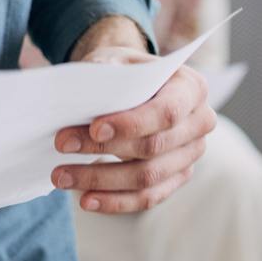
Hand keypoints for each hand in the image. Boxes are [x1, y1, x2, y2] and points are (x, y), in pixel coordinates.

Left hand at [52, 42, 214, 213]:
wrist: (133, 85)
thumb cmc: (124, 71)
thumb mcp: (116, 59)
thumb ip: (108, 70)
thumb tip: (90, 87)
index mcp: (191, 88)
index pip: (166, 112)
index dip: (131, 124)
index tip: (94, 127)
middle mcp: (200, 123)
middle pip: (153, 147)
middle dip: (102, 149)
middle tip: (61, 144)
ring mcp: (191, 154)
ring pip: (147, 178)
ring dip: (101, 180)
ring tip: (62, 176)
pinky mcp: (176, 178)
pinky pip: (147, 197)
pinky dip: (115, 201)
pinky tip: (86, 199)